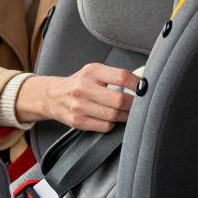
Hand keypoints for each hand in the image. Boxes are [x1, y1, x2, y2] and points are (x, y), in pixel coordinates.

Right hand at [15, 63, 140, 132]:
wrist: (52, 96)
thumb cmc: (80, 83)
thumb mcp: (94, 72)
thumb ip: (115, 76)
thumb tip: (142, 85)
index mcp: (91, 71)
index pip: (122, 77)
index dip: (138, 85)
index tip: (144, 89)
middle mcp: (84, 88)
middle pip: (120, 100)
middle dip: (134, 105)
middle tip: (139, 105)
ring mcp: (79, 106)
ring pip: (114, 116)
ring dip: (125, 116)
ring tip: (127, 112)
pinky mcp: (78, 121)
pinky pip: (105, 126)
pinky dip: (112, 124)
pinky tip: (111, 118)